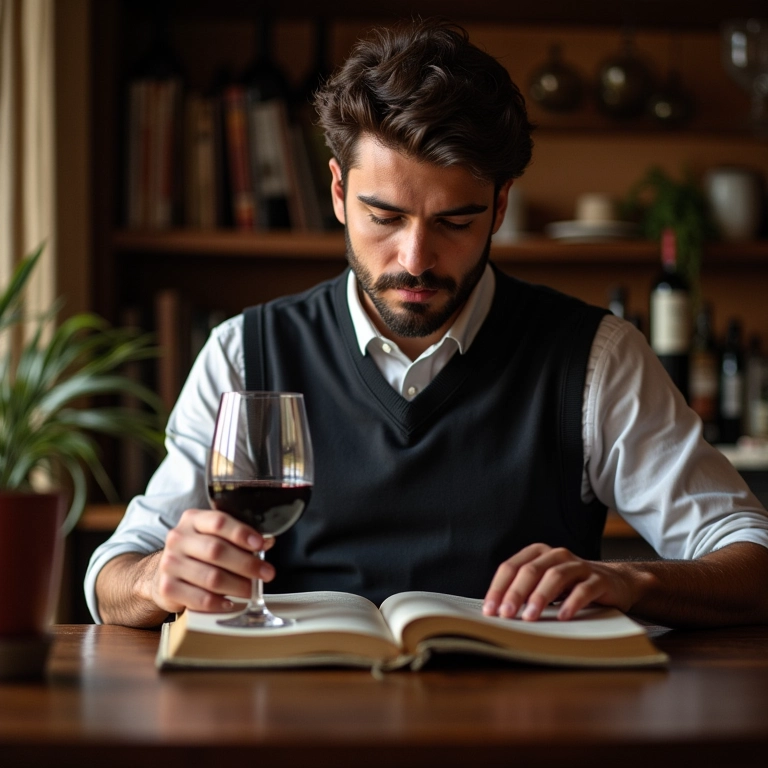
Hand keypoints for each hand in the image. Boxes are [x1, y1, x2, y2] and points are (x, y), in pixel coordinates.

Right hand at [152, 509, 275, 613]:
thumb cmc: (197, 552)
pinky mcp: (167, 587)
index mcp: (193, 520)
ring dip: (237, 585)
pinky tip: (230, 603)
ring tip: (251, 590)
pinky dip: (219, 603)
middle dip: (247, 564)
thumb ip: (239, 537)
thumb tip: (267, 542)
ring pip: (211, 577)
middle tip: (267, 573)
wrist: (162, 573)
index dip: (241, 533)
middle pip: (217, 550)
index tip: (261, 544)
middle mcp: (178, 538)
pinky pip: (199, 599)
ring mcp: (170, 563)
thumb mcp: (215, 536)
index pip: (218, 521)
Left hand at [482, 543, 634, 621]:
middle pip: (530, 570)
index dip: (498, 588)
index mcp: (538, 554)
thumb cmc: (571, 586)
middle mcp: (556, 555)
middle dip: (515, 593)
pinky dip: (571, 602)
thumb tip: (496, 612)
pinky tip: (562, 616)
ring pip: (554, 576)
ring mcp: (578, 565)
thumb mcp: (544, 585)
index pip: (511, 567)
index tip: (490, 610)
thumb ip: (524, 592)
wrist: (614, 583)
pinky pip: (583, 589)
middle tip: (506, 614)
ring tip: (530, 617)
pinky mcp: (598, 579)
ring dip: (539, 597)